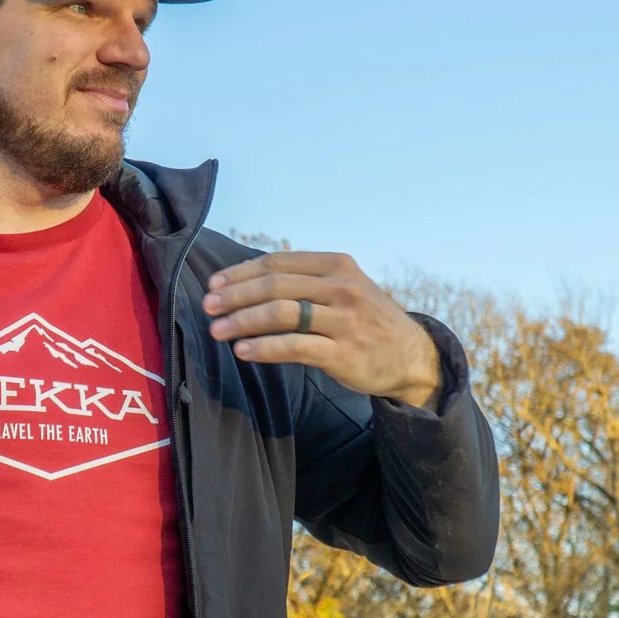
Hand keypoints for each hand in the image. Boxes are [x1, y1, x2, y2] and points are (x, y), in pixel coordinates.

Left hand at [202, 252, 441, 407]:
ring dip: (243, 321)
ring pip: (281, 314)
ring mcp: (343, 320)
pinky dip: (264, 348)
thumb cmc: (366, 320)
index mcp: (336, 265)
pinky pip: (294, 347)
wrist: (410, 355)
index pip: (278, 262)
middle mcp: (341, 287)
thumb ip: (305, 281)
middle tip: (208, 307)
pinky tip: (243, 350)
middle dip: (236, 296)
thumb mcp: (344, 287)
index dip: (241, 272)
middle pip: (275, 285)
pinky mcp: (342, 352)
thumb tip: (247, 281)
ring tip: (217, 330)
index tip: (214, 284)